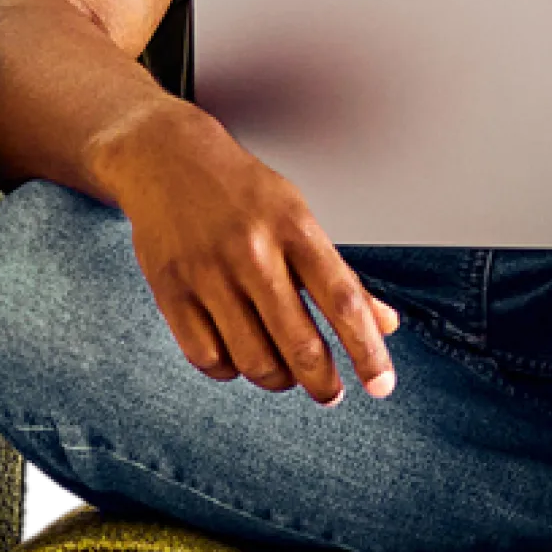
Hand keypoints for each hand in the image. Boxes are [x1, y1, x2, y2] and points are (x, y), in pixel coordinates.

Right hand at [106, 108, 399, 406]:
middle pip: (299, 343)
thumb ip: (340, 275)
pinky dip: (230, 370)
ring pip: (253, 360)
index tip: (382, 385)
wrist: (166, 158)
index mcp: (294, 227)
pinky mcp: (170, 290)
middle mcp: (252, 251)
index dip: (367, 349)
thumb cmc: (242, 192)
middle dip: (322, 382)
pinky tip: (239, 357)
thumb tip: (385, 326)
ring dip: (277, 379)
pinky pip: (207, 358)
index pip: (343, 300)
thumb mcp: (300, 218)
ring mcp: (207, 273)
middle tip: (330, 393)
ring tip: (284, 372)